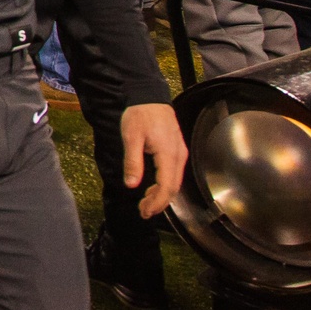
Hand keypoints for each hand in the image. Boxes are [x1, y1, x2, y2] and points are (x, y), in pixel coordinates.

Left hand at [121, 102, 186, 217]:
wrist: (149, 96)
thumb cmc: (139, 114)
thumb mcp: (131, 137)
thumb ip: (132, 161)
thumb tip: (131, 184)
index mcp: (168, 154)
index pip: (167, 186)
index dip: (157, 202)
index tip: (145, 212)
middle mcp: (178, 156)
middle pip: (173, 187)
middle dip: (159, 203)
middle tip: (143, 212)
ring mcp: (179, 153)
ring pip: (174, 182)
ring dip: (161, 195)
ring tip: (146, 204)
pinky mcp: (176, 151)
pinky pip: (173, 174)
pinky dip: (164, 185)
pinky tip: (152, 189)